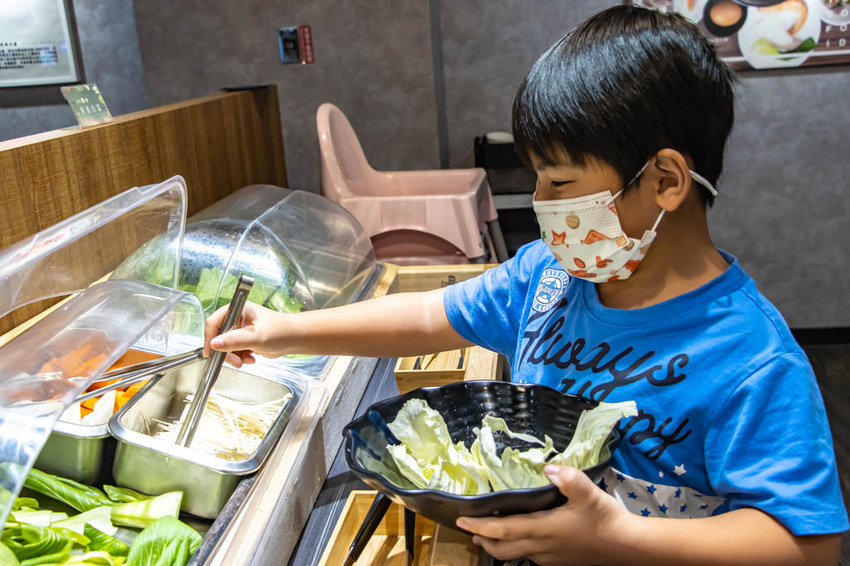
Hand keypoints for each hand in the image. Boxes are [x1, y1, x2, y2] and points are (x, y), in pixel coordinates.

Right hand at [203, 302, 287, 366]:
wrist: (295, 339)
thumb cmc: (281, 331)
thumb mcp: (256, 337)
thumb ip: (234, 341)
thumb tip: (214, 344)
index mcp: (238, 310)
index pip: (215, 322)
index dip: (210, 337)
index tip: (209, 352)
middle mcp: (237, 318)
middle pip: (219, 336)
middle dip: (226, 351)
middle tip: (235, 361)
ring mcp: (241, 329)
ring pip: (226, 346)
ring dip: (234, 356)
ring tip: (246, 359)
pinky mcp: (245, 339)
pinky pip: (234, 350)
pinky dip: (240, 357)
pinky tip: (251, 358)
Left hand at [456, 465, 633, 564]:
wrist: (627, 547)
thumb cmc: (606, 519)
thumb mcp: (588, 493)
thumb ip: (568, 478)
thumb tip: (548, 467)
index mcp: (543, 529)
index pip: (503, 530)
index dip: (480, 526)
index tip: (461, 520)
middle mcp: (541, 547)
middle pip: (501, 549)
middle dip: (482, 539)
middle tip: (469, 528)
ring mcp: (549, 557)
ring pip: (514, 555)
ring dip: (497, 546)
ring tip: (487, 534)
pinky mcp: (558, 561)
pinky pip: (529, 557)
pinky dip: (515, 548)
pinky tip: (520, 538)